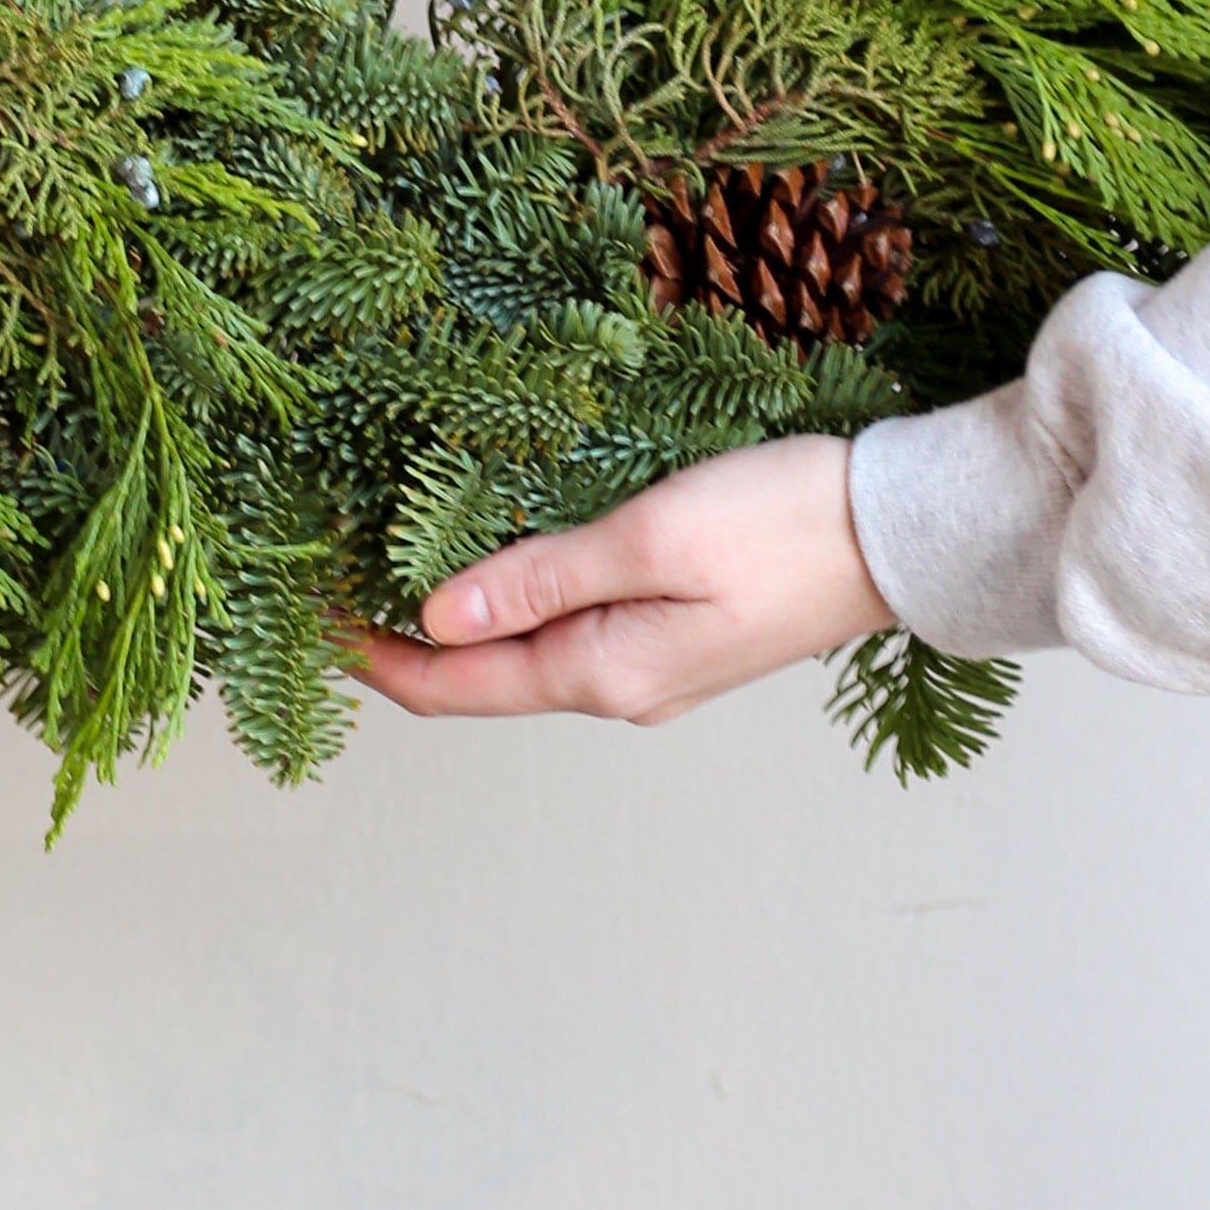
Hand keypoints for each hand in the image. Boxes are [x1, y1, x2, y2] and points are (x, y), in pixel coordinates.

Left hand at [343, 429, 883, 729]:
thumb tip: (435, 615)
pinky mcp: (684, 632)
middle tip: (327, 579)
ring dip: (458, 619)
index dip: (367, 657)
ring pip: (525, 654)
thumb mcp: (649, 536)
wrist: (908, 530)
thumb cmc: (787, 522)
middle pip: (480, 677)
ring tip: (389, 564)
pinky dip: (514, 603)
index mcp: (604, 673)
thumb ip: (539, 576)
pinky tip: (495, 558)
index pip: (451, 684)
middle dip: (399, 639)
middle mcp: (622, 687)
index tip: (301, 615)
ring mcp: (655, 666)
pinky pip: (570, 630)